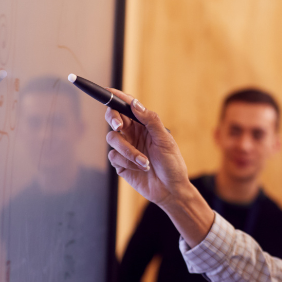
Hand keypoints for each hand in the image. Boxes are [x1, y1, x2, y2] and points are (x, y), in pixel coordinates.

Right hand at [104, 90, 214, 244]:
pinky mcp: (120, 163)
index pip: (127, 106)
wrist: (170, 190)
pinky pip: (114, 156)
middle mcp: (132, 133)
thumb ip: (150, 120)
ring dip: (128, 151)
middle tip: (120, 126)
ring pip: (112, 139)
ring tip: (144, 162)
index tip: (109, 91)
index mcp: (144, 124)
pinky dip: (127, 162)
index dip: (116, 98)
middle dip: (114, 119)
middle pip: (113, 118)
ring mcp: (125, 148)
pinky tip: (140, 168)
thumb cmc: (172, 164)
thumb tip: (135, 103)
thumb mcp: (165, 140)